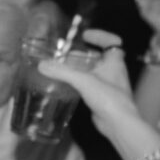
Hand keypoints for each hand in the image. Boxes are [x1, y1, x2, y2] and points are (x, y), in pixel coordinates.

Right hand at [37, 28, 138, 144]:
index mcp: (114, 62)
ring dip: (78, 69)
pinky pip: (88, 84)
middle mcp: (113, 71)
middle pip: (97, 57)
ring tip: (61, 68)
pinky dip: (77, 82)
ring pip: (91, 72)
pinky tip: (65, 85)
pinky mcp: (101, 97)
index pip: (111, 42)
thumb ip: (62, 72)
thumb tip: (41, 64)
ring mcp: (107, 85)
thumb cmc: (108, 98)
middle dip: (81, 55)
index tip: (85, 35)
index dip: (99, 36)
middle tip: (64, 55)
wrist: (118, 123)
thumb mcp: (83, 81)